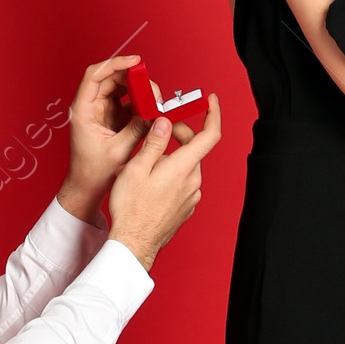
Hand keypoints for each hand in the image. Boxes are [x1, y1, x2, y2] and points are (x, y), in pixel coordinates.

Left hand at [57, 56, 148, 223]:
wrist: (87, 187)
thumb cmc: (94, 172)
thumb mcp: (119, 150)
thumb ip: (137, 128)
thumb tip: (154, 112)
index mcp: (82, 110)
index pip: (95, 76)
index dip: (115, 63)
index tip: (135, 61)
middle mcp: (89, 106)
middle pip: (111, 78)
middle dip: (133, 78)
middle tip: (152, 87)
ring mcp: (100, 111)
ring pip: (120, 88)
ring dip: (139, 90)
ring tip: (154, 99)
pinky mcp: (111, 118)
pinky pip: (127, 102)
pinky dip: (140, 102)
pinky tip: (151, 109)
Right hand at [106, 99, 221, 270]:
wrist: (133, 243)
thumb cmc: (131, 208)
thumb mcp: (136, 168)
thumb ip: (154, 142)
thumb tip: (165, 122)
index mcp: (182, 167)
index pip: (209, 135)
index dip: (213, 114)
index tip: (211, 101)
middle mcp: (193, 181)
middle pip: (194, 148)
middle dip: (179, 134)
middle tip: (157, 131)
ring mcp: (192, 195)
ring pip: (187, 165)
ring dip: (173, 156)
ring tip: (146, 162)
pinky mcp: (187, 206)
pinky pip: (184, 182)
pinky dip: (172, 173)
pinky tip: (151, 181)